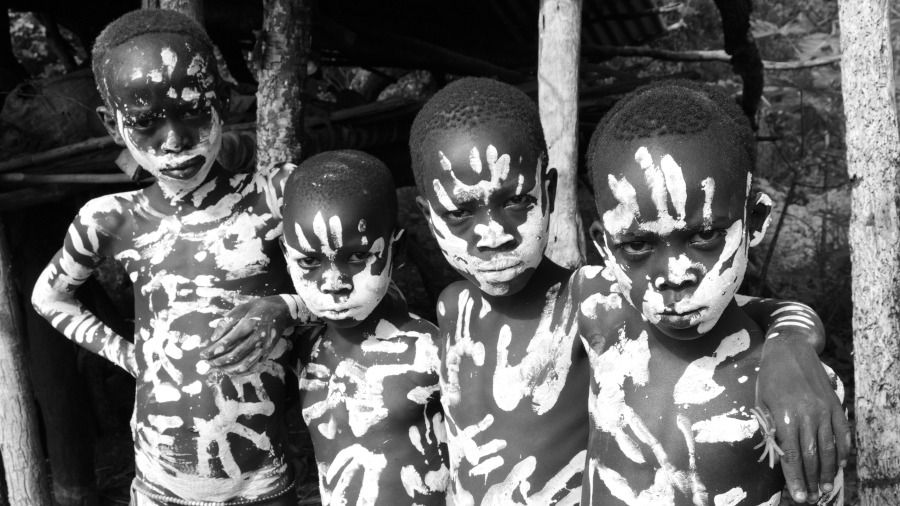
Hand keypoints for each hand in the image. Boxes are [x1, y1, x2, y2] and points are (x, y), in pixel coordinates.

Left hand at [201, 295, 309, 373]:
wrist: (282, 311)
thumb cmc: (258, 308)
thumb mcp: (241, 308)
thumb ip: (226, 321)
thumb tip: (213, 338)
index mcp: (249, 324)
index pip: (228, 341)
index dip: (214, 350)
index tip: (203, 355)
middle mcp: (257, 337)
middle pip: (235, 355)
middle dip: (218, 362)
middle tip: (207, 364)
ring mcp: (264, 346)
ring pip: (245, 364)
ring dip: (228, 369)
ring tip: (217, 369)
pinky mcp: (268, 352)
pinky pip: (253, 366)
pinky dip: (241, 371)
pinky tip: (231, 370)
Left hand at [756, 336, 850, 503]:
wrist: (790, 349)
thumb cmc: (769, 377)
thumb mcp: (761, 402)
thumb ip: (769, 428)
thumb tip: (777, 455)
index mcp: (785, 416)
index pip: (792, 455)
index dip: (795, 478)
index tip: (797, 495)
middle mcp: (807, 414)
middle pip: (812, 456)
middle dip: (811, 480)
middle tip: (810, 496)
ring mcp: (824, 410)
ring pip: (829, 448)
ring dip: (828, 471)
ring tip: (826, 487)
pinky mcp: (835, 405)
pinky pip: (842, 433)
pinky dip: (842, 451)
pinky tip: (839, 464)